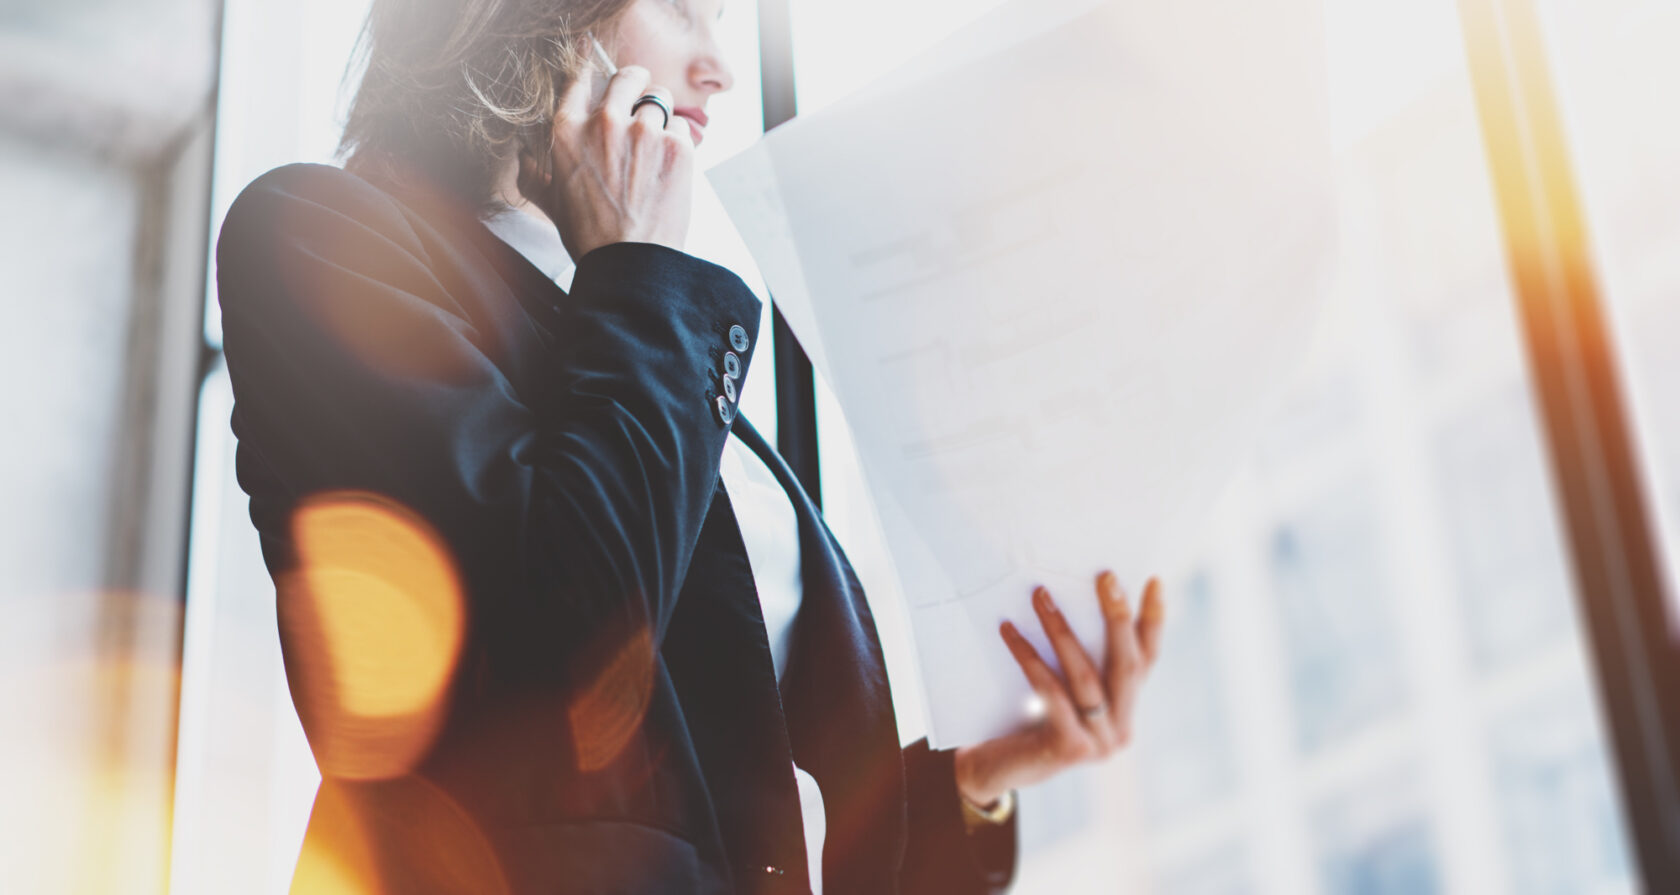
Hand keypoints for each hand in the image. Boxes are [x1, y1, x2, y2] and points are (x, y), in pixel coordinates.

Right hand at [520, 65, 694, 258]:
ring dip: (660, 115)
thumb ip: (535, 173)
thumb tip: (523, 158)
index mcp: (567, 130)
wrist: (629, 264)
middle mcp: (605, 122)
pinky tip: (669, 168)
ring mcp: (644, 131)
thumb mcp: (551, 202)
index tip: (601, 72)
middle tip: (640, 97)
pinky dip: (679, 143)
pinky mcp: (677, 146)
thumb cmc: (589, 238)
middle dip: (635, 84)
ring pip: (660, 98)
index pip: (581, 78)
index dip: (593, 70)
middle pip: (628, 75)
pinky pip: (682, 128)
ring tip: (657, 142)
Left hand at [953, 572, 1164, 806]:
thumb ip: (1078, 661)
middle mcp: (1121, 728)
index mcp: (1125, 710)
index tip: (1153, 581)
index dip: (1153, 622)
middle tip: (1105, 576)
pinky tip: (1010, 631)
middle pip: (1126, 665)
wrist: (997, 769)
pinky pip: (1050, 692)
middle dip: (1117, 617)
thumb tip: (1066, 594)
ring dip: (1061, 629)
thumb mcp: (1061, 689)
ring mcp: (1100, 743)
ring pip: (1085, 675)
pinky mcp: (1070, 749)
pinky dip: (1030, 657)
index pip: (1147, 659)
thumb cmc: (1028, 718)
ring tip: (1041, 594)